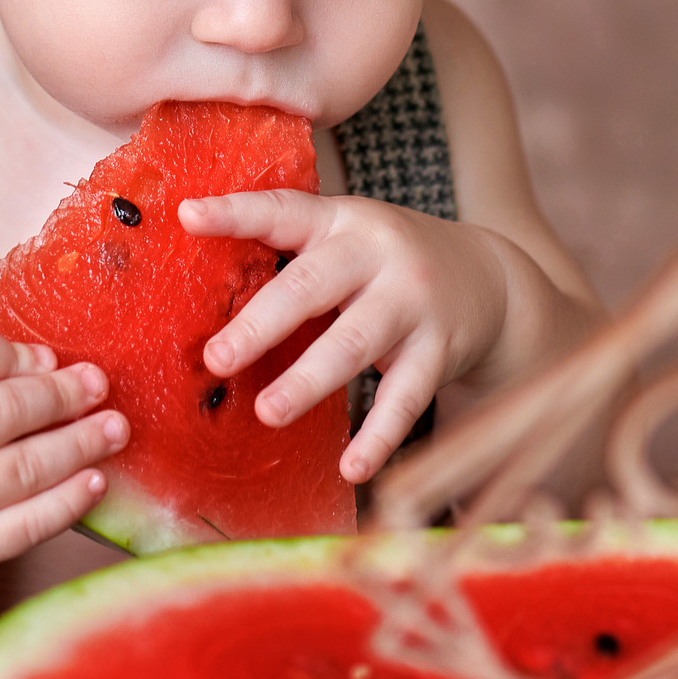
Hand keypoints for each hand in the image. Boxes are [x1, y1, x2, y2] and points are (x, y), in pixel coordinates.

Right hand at [0, 323, 127, 581]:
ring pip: (24, 470)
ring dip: (81, 445)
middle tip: (99, 385)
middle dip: (64, 396)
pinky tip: (94, 481)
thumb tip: (46, 364)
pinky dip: (67, 503)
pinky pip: (23, 528)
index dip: (18, 354)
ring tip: (114, 427)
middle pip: (5, 412)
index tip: (47, 359)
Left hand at [181, 191, 510, 484]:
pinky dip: (379, 436)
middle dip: (262, 323)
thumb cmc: (387, 264)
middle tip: (216, 358)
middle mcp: (377, 254)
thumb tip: (203, 306)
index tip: (188, 217)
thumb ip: (292, 258)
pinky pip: (406, 398)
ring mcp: (412, 302)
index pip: (284, 211)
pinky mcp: (439, 350)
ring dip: (309, 380)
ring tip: (269, 412)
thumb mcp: (346, 239)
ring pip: (354, 343)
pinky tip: (352, 468)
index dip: (237, 212)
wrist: (489, 277)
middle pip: (313, 285)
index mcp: (341, 221)